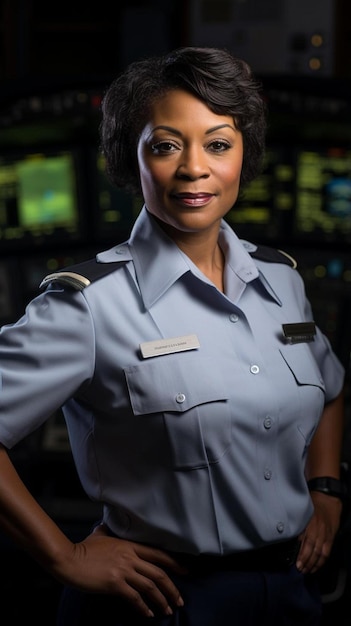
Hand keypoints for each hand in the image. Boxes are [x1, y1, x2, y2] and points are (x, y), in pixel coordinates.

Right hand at [53, 523, 185, 617]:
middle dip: (172, 588)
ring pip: (150, 586)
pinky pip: (134, 598)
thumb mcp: (98, 535)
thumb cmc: (82, 548)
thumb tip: (102, 525)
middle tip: (179, 600)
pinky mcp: (115, 583)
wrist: (68, 559)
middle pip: (158, 572)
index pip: (157, 554)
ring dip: (161, 600)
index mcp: (129, 544)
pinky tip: (148, 614)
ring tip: (167, 610)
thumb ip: (105, 531)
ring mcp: (123, 569)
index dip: (173, 563)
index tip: (184, 571)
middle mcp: (130, 556)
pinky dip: (143, 607)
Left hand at [296, 492, 342, 573]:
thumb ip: (298, 525)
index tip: (297, 563)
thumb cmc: (313, 503)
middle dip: (307, 562)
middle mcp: (319, 530)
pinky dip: (322, 560)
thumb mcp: (302, 512)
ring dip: (314, 564)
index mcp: (310, 523)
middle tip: (301, 569)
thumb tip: (292, 539)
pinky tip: (317, 566)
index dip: (302, 555)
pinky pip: (327, 551)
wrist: (328, 498)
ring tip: (307, 571)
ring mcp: (326, 534)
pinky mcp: (331, 536)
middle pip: (313, 550)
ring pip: (321, 553)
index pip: (306, 543)